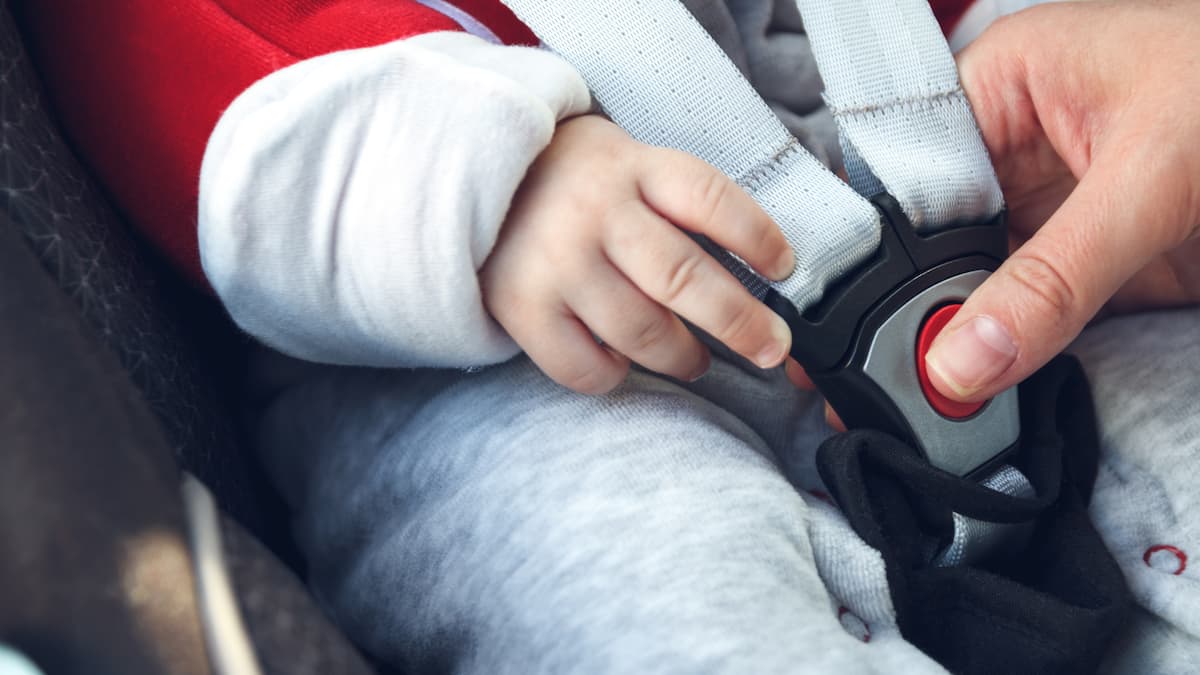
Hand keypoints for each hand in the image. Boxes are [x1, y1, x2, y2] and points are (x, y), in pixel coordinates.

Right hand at [480, 115, 794, 394]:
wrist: (473, 178)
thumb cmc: (572, 179)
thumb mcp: (627, 160)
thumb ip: (678, 201)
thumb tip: (758, 269)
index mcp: (632, 166)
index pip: (709, 199)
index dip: (758, 238)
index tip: (785, 268)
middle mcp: (594, 212)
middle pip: (683, 277)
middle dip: (740, 323)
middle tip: (770, 348)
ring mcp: (556, 262)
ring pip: (641, 331)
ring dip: (682, 356)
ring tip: (694, 359)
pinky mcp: (522, 307)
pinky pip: (584, 366)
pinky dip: (614, 375)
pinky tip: (622, 361)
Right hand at [796, 1, 1199, 427]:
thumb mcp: (1152, 178)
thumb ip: (1054, 277)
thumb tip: (962, 360)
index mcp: (1001, 87)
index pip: (903, 174)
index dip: (871, 251)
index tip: (842, 325)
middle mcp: (1010, 147)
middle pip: (930, 239)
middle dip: (909, 309)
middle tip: (872, 381)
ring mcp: (1050, 210)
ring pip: (973, 283)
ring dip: (953, 339)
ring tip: (913, 399)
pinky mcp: (1091, 264)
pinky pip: (1029, 316)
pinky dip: (1007, 358)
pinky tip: (974, 394)